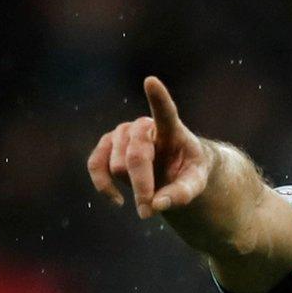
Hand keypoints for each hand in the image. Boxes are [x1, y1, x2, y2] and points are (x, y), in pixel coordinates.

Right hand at [86, 76, 213, 217]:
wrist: (174, 170)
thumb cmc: (188, 172)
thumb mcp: (196, 184)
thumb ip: (182, 194)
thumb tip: (156, 205)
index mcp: (172, 128)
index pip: (165, 110)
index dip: (158, 97)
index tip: (151, 81)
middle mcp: (144, 126)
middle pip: (137, 157)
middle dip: (143, 186)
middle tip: (150, 211)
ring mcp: (122, 133)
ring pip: (117, 166)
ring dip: (131, 188)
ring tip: (148, 197)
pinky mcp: (106, 145)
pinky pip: (95, 165)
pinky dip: (103, 186)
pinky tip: (118, 201)